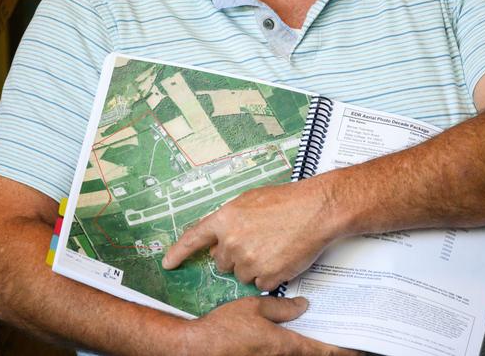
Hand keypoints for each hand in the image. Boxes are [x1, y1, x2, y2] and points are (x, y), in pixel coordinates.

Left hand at [162, 177, 340, 290]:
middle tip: (258, 241)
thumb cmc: (287, 201)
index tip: (168, 263)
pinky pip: (260, 283)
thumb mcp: (249, 201)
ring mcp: (248, 261)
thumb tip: (220, 238)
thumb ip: (230, 220)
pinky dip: (270, 275)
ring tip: (274, 246)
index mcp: (225, 220)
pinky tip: (282, 257)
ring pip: (242, 274)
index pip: (193, 239)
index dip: (178, 252)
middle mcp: (232, 242)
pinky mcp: (266, 275)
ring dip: (254, 266)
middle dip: (236, 255)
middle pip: (222, 261)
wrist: (315, 210)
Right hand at [184, 296, 358, 355]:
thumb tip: (304, 306)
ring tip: (317, 333)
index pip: (323, 351)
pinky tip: (288, 334)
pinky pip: (281, 354)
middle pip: (311, 355)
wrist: (196, 347)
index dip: (343, 350)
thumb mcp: (255, 307)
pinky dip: (291, 347)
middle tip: (342, 338)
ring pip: (297, 355)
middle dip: (327, 348)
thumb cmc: (224, 327)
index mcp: (285, 346)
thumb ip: (282, 308)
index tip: (360, 349)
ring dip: (308, 347)